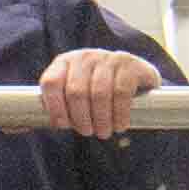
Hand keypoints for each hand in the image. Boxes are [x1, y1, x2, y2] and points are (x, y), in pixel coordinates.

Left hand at [39, 48, 163, 137]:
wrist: (137, 75)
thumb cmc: (100, 90)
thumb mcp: (78, 91)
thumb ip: (64, 103)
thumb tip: (56, 124)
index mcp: (65, 62)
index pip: (51, 82)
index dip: (55, 107)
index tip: (63, 125)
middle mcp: (85, 57)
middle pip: (76, 92)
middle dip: (80, 118)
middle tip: (87, 132)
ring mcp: (108, 58)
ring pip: (99, 93)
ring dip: (101, 119)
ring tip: (103, 132)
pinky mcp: (130, 64)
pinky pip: (121, 92)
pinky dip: (119, 114)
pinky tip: (120, 125)